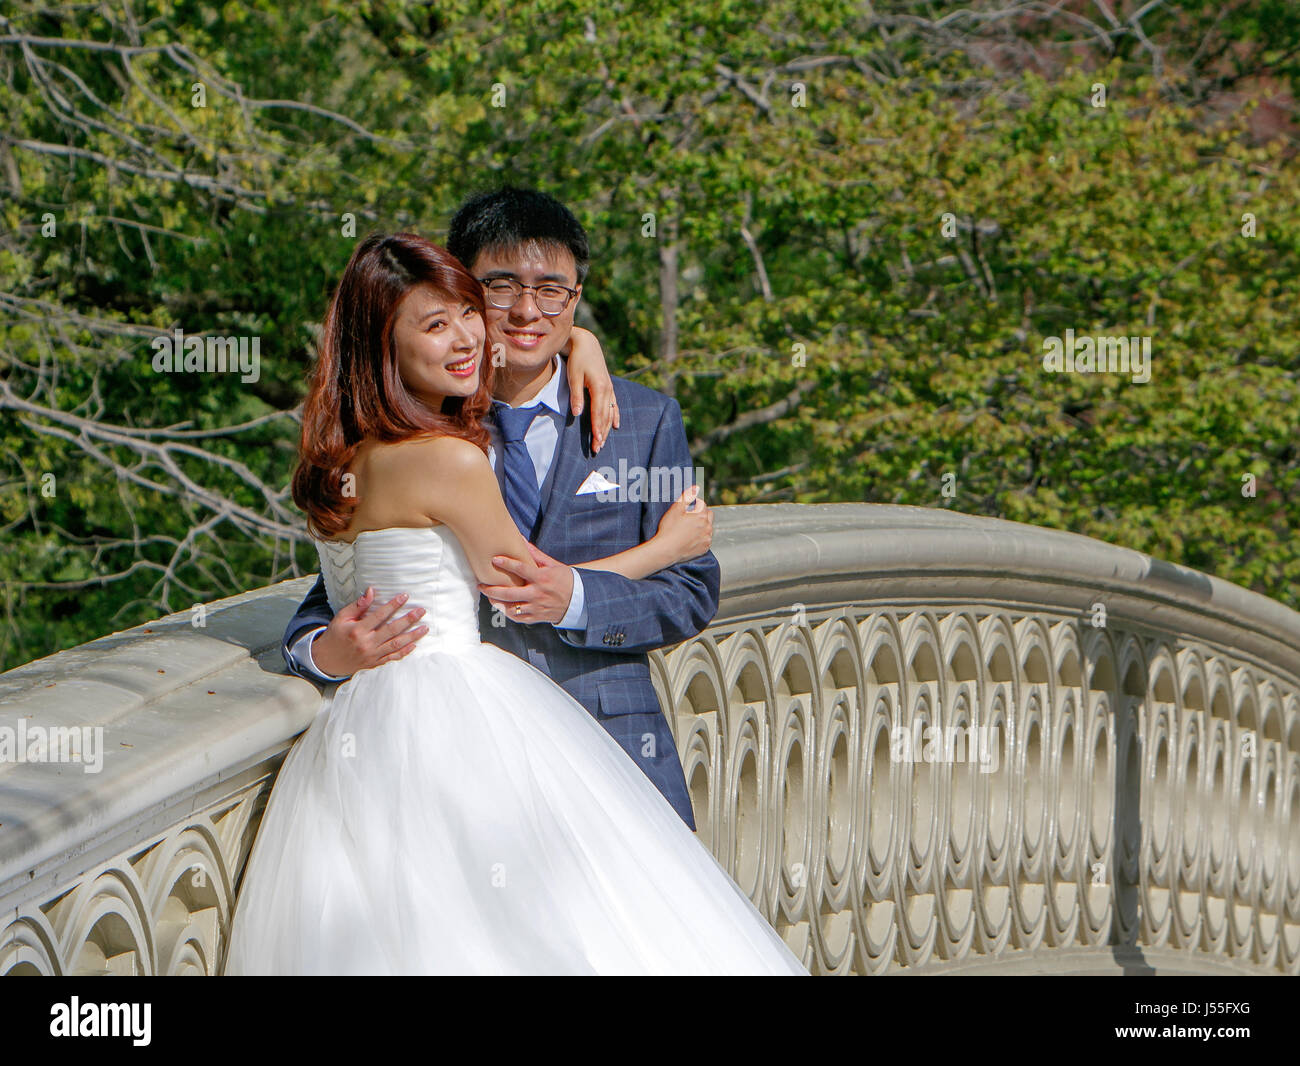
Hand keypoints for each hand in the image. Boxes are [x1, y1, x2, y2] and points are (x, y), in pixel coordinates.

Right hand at [311, 586, 427, 675]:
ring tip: (425, 628)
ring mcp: (372, 655)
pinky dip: (404, 652)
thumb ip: (358, 606)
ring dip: (412, 636)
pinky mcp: (374, 664)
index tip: (405, 596)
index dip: (393, 605)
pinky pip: (392, 658)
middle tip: (421, 611)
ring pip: (396, 645)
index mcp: (358, 630)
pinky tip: (414, 645)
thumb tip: (371, 591)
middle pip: (392, 630)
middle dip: (408, 620)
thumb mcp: (341, 618)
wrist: (326, 660)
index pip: (380, 615)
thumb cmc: (335, 635)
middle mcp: (367, 643)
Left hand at [478, 544, 574, 624]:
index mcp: (542, 578)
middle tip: (481, 585)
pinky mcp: (536, 617)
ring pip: (511, 608)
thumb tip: (521, 540)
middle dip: (492, 589)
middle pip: (509, 593)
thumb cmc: (566, 580)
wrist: (579, 601)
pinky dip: (508, 612)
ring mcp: (536, 607)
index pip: (521, 569)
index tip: (494, 559)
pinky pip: (518, 617)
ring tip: (489, 596)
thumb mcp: (553, 565)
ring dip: (497, 602)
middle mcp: (538, 594)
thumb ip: (535, 555)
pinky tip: (501, 606)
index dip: (507, 563)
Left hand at [563, 326, 618, 451]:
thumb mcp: (574, 376)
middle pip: (605, 416)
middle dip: (602, 434)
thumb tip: (576, 413)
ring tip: (603, 442)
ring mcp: (610, 389)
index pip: (598, 413)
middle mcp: (608, 390)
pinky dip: (614, 416)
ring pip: (610, 413)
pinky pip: (614, 405)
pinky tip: (616, 425)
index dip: (597, 428)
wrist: (587, 344)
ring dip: (607, 428)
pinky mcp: (608, 387)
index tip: (596, 441)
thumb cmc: (578, 359)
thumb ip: (576, 396)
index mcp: (600, 387)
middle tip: (597, 449)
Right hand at [654, 485, 713, 564]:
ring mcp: (707, 538)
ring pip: (708, 528)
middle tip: (688, 518)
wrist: (666, 550)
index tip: (686, 510)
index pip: (702, 504)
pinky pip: (706, 539)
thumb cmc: (669, 530)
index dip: (694, 505)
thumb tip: (696, 488)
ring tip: (687, 530)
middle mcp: (708, 527)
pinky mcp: (704, 548)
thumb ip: (687, 496)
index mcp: (702, 516)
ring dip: (702, 526)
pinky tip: (690, 538)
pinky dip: (700, 538)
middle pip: (708, 515)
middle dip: (701, 514)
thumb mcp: (676, 509)